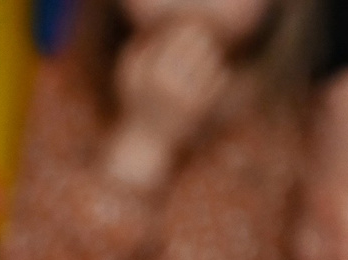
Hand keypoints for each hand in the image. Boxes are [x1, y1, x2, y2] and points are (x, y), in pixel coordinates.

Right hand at [110, 19, 228, 171]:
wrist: (145, 144)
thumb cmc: (135, 106)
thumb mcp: (127, 79)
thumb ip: (135, 51)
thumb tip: (153, 30)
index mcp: (149, 74)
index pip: (173, 40)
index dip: (184, 31)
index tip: (188, 29)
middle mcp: (166, 84)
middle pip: (194, 48)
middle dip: (201, 39)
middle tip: (204, 37)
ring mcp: (184, 97)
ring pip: (208, 63)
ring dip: (212, 54)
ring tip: (211, 51)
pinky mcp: (198, 109)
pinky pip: (217, 82)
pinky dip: (220, 74)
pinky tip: (217, 71)